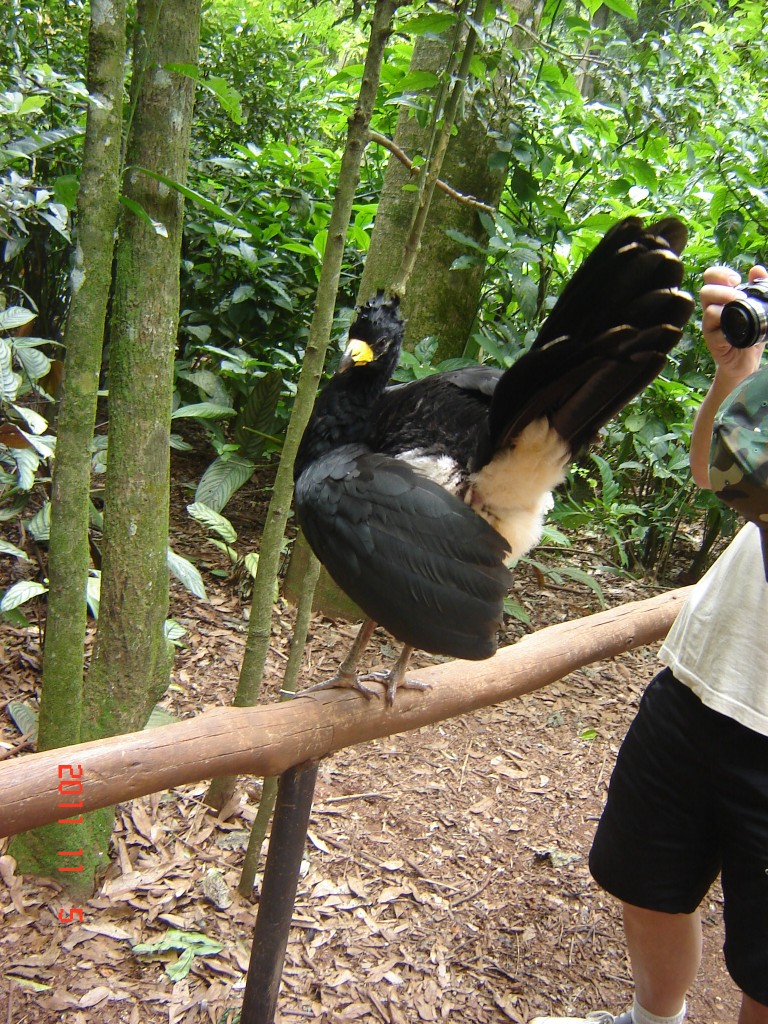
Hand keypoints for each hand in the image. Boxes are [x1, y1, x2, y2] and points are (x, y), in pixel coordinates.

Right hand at [700, 265, 766, 381]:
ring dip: (725, 307)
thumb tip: (757, 270)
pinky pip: (714, 332)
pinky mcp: (712, 342)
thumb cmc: (750, 331)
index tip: (736, 280)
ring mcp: (710, 326)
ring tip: (741, 309)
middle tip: (740, 297)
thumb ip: (758, 287)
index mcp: (720, 297)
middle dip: (723, 291)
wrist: (746, 360)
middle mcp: (711, 309)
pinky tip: (738, 329)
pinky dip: (726, 329)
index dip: (720, 274)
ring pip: (708, 310)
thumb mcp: (757, 307)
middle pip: (705, 291)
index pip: (710, 278)